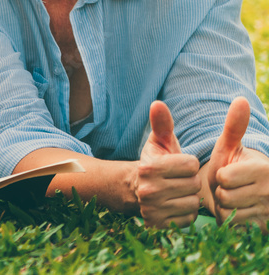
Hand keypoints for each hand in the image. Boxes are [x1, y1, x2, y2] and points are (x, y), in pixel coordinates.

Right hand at [136, 101, 199, 227]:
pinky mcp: (157, 225)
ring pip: (193, 203)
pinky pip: (188, 219)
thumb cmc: (155, 163)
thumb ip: (162, 124)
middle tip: (177, 180)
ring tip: (176, 193)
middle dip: (189, 181)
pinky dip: (185, 213)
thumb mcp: (158, 143)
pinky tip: (174, 206)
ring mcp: (152, 209)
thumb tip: (158, 103)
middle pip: (193, 185)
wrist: (135, 189)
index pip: (191, 164)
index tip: (178, 165)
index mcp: (148, 167)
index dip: (188, 163)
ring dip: (189, 198)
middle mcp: (148, 190)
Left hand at [206, 97, 268, 227]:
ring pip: (229, 214)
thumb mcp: (231, 146)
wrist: (248, 194)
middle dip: (220, 193)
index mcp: (264, 170)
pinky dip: (230, 223)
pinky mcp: (264, 229)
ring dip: (224, 208)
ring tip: (232, 200)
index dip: (219, 176)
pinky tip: (236, 214)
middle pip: (225, 197)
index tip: (227, 174)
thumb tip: (241, 99)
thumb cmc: (234, 167)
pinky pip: (234, 228)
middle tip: (228, 189)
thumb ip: (234, 127)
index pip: (224, 178)